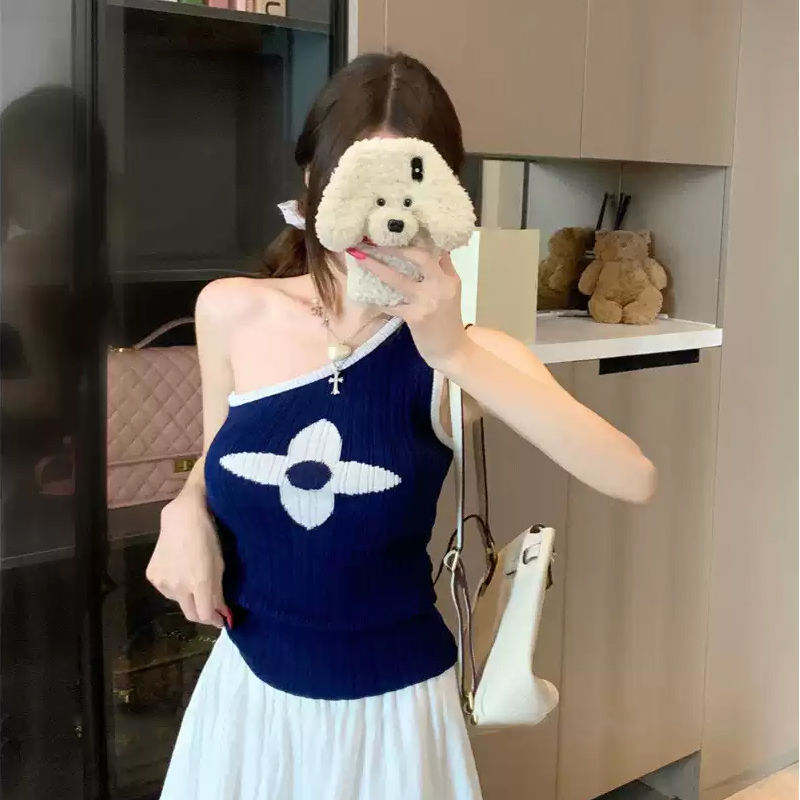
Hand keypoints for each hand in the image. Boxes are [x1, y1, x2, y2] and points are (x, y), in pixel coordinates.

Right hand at [146, 493, 229, 628]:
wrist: (183, 518)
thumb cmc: (208, 537)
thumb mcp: (219, 565)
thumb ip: (218, 592)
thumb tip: (221, 613)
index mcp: (199, 583)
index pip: (205, 616)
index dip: (214, 620)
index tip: (221, 619)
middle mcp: (179, 587)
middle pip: (190, 614)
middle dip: (202, 614)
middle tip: (210, 608)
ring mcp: (163, 582)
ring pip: (178, 601)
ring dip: (188, 597)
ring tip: (193, 579)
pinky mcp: (152, 576)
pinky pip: (166, 590)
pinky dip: (175, 586)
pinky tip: (179, 570)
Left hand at [357, 247, 473, 372]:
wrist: (452, 351)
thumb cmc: (447, 322)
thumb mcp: (450, 293)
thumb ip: (442, 271)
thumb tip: (432, 248)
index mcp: (450, 277)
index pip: (437, 248)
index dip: (417, 235)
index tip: (396, 227)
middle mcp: (441, 285)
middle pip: (419, 256)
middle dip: (394, 246)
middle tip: (373, 239)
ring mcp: (428, 301)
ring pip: (398, 279)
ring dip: (376, 267)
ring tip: (359, 256)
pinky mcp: (416, 317)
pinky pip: (391, 305)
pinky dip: (378, 301)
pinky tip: (367, 296)